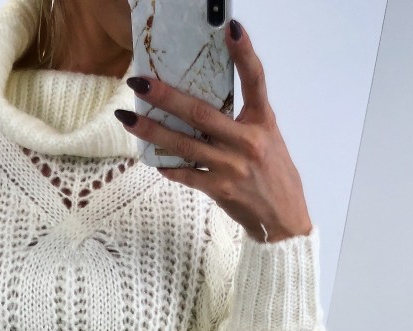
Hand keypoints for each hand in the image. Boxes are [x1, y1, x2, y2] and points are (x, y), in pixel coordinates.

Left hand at [116, 19, 313, 242]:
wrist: (283, 221)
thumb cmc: (274, 176)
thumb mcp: (268, 139)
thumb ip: (242, 122)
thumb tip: (204, 108)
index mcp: (262, 123)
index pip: (255, 81)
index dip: (244, 53)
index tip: (231, 28)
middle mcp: (247, 142)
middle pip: (200, 114)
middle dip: (166, 97)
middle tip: (140, 83)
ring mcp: (231, 167)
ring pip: (184, 145)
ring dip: (153, 132)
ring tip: (128, 119)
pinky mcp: (220, 190)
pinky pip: (186, 175)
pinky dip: (169, 167)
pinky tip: (153, 160)